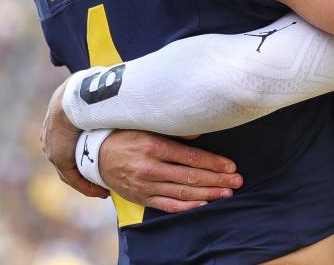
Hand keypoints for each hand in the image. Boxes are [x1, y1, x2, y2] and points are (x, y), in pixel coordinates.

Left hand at [41, 79, 108, 197]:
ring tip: (104, 189)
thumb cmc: (86, 90)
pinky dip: (86, 186)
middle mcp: (51, 136)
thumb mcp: (91, 90)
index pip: (69, 140)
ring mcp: (53, 148)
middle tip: (103, 177)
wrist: (74, 99)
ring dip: (87, 180)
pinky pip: (72, 177)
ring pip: (70, 170)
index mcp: (57, 119)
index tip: (98, 156)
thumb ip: (101, 96)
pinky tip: (101, 192)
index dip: (85, 149)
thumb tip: (117, 88)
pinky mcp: (59, 158)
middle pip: (68, 157)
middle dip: (85, 168)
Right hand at [98, 130, 242, 212]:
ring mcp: (145, 186)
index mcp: (153, 147)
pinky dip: (186, 207)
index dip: (213, 163)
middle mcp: (150, 168)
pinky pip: (167, 205)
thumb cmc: (127, 135)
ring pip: (182, 192)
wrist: (96, 155)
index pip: (190, 157)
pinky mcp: (141, 198)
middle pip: (190, 176)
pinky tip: (203, 205)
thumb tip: (199, 132)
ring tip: (227, 193)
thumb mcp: (147, 125)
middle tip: (237, 181)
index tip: (231, 166)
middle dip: (217, 179)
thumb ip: (173, 130)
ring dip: (208, 194)